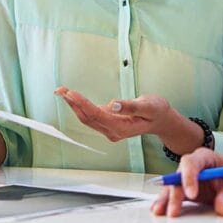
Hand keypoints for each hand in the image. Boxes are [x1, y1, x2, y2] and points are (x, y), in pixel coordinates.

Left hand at [55, 87, 171, 141]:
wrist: (161, 120)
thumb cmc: (157, 111)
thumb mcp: (149, 106)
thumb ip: (131, 106)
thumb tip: (113, 104)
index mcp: (122, 127)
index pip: (98, 115)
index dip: (83, 104)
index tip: (71, 93)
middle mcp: (113, 132)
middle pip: (88, 118)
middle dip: (73, 104)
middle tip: (60, 90)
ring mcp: (110, 130)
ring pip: (87, 119)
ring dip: (74, 105)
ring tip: (62, 92)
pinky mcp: (108, 125)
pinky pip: (91, 117)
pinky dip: (80, 107)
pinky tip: (73, 99)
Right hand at [150, 148, 222, 217]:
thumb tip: (222, 209)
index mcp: (205, 157)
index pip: (191, 162)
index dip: (189, 177)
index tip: (192, 195)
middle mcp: (193, 166)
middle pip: (178, 176)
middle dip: (175, 194)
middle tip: (174, 211)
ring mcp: (188, 179)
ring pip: (173, 187)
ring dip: (166, 199)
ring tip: (159, 211)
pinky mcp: (186, 191)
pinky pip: (174, 196)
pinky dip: (167, 203)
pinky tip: (158, 210)